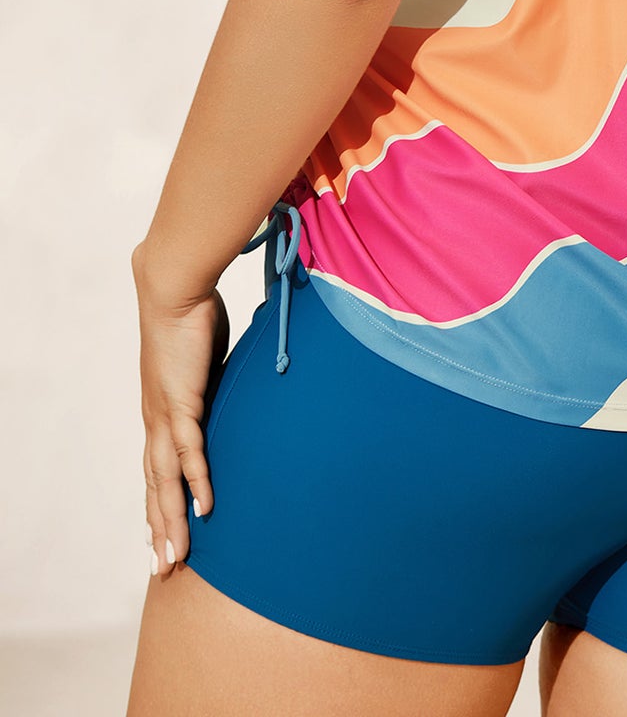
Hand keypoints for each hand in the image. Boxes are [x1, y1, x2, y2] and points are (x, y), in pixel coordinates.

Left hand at [131, 246, 229, 577]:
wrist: (173, 287)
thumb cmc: (192, 313)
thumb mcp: (209, 358)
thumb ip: (219, 377)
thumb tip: (241, 379)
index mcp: (162, 411)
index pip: (157, 470)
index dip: (160, 504)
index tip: (162, 536)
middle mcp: (158, 420)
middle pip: (154, 488)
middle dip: (159, 530)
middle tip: (163, 568)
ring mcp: (166, 415)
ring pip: (165, 482)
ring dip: (170, 522)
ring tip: (175, 557)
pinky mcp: (181, 403)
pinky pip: (191, 452)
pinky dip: (196, 483)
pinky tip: (204, 509)